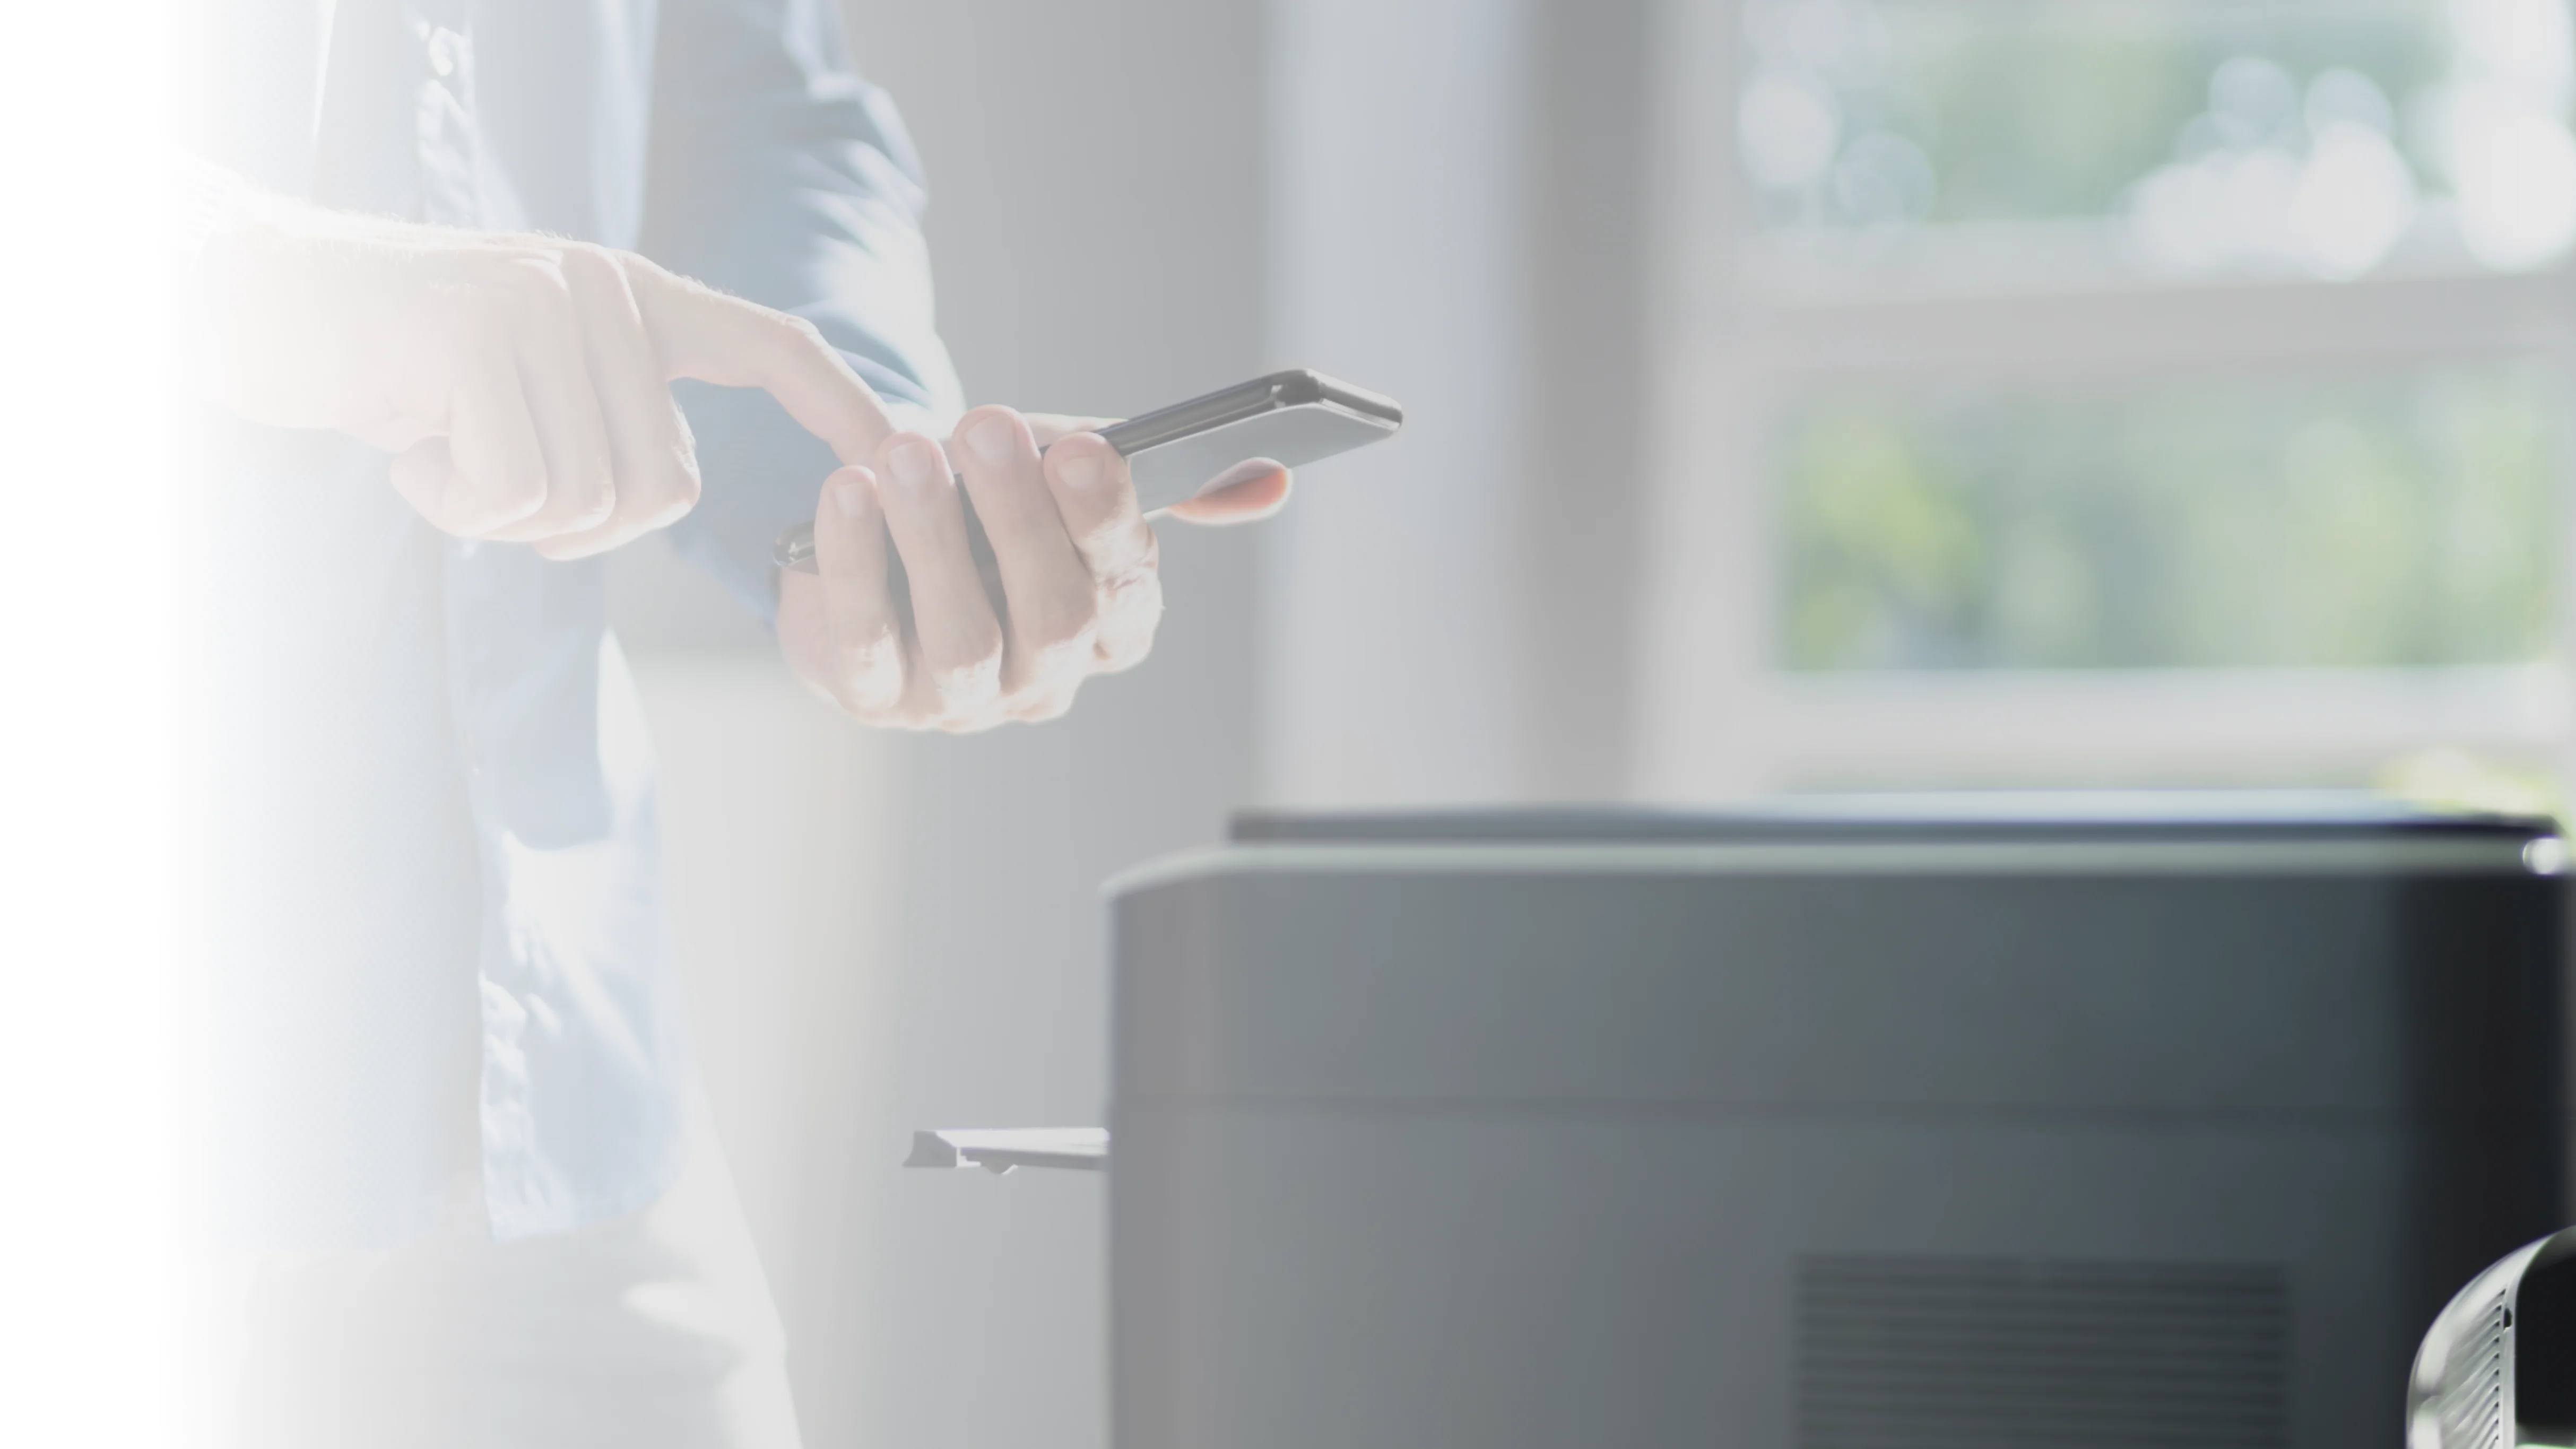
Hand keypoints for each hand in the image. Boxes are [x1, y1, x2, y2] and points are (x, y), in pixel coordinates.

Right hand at [188, 200, 894, 558]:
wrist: (250, 302)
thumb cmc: (394, 366)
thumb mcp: (522, 386)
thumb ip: (604, 420)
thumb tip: (665, 493)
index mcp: (630, 297)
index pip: (772, 344)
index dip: (843, 404)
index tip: (905, 454)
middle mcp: (603, 289)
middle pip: (660, 488)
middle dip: (571, 524)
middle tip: (481, 473)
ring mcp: (543, 304)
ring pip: (588, 501)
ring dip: (503, 512)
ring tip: (439, 444)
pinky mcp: (478, 338)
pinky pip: (515, 493)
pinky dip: (454, 501)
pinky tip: (408, 445)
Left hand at [777, 410, 1286, 730]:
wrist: (874, 545)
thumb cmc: (987, 506)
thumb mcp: (1068, 479)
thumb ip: (1159, 478)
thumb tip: (1272, 481)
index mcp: (1111, 625)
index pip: (1127, 588)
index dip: (1106, 522)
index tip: (1080, 449)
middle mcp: (1048, 676)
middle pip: (1056, 618)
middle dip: (1021, 520)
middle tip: (984, 427)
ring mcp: (962, 700)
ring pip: (964, 637)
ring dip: (935, 538)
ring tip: (905, 451)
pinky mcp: (875, 695)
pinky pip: (869, 640)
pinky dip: (854, 564)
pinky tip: (846, 492)